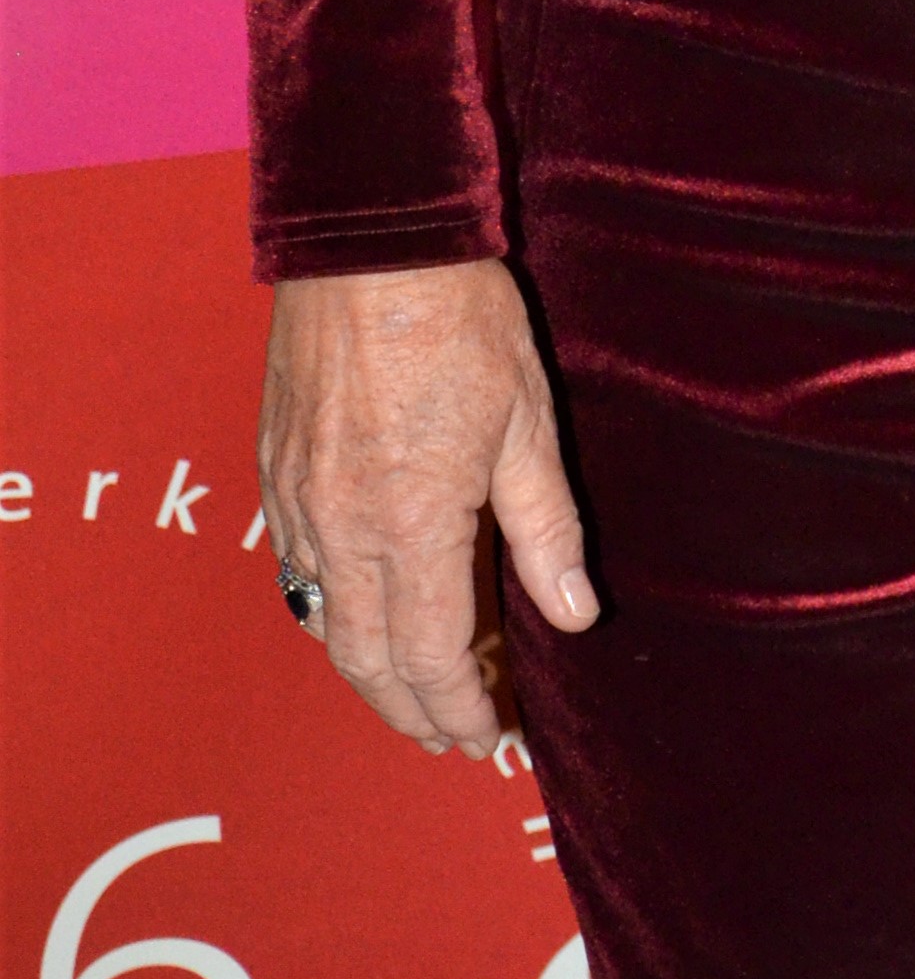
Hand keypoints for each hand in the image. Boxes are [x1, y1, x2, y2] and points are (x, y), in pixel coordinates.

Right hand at [257, 262, 597, 756]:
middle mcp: (340, 527)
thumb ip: (547, 529)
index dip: (460, 707)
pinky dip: (332, 613)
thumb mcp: (528, 422)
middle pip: (366, 659)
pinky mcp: (276, 471)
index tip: (490, 735)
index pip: (429, 655)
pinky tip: (367, 612)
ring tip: (418, 690)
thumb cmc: (460, 319)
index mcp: (410, 522)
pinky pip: (296, 572)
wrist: (368, 242)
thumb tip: (574, 615)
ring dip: (370, 669)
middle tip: (455, 736)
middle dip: (411, 710)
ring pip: (324, 622)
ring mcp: (298, 501)